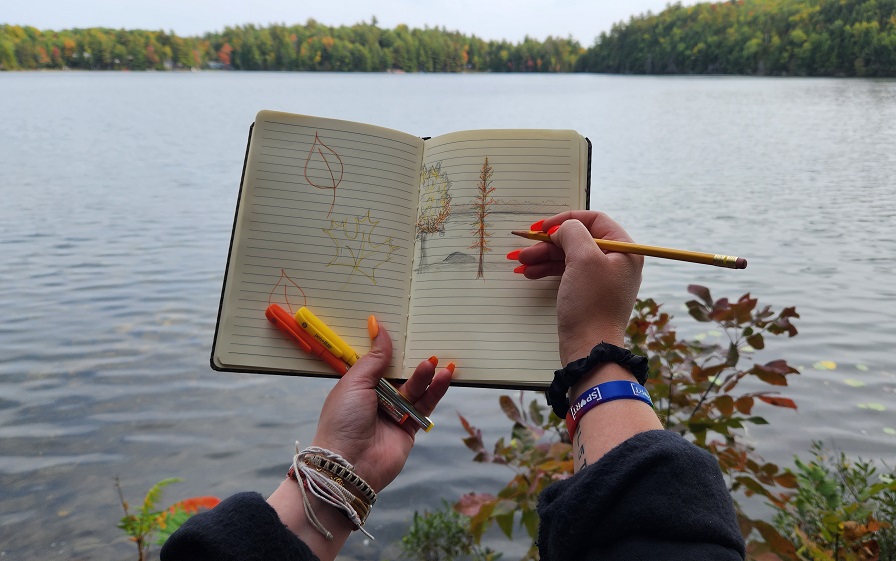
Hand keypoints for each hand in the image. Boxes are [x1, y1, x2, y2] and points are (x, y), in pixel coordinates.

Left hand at [311, 317, 452, 492]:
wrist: (349, 465)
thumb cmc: (343, 420)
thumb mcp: (355, 383)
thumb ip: (374, 358)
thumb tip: (378, 326)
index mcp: (358, 386)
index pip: (377, 362)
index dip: (389, 348)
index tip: (403, 328)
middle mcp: (376, 399)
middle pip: (399, 374)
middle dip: (412, 360)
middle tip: (426, 342)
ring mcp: (394, 414)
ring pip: (415, 389)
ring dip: (426, 375)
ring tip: (435, 360)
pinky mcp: (409, 428)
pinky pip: (425, 406)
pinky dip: (435, 391)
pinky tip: (444, 376)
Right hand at [515, 211, 642, 363]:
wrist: (589, 347)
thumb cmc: (591, 303)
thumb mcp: (583, 258)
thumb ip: (572, 233)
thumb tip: (562, 229)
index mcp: (625, 249)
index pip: (595, 220)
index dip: (566, 220)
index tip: (543, 227)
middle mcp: (616, 262)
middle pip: (578, 239)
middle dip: (548, 243)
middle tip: (525, 248)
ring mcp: (602, 279)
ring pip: (569, 257)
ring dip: (544, 257)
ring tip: (521, 263)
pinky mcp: (589, 294)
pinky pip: (567, 273)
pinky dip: (549, 270)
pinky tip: (531, 273)